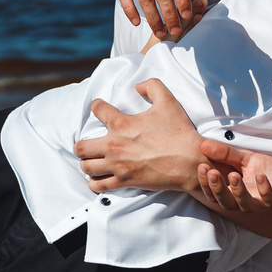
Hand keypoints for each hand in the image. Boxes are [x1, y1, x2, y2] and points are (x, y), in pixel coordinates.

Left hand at [75, 78, 203, 192]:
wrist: (189, 161)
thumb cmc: (179, 132)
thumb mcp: (168, 101)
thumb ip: (152, 86)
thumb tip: (138, 86)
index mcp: (121, 123)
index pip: (98, 110)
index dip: (97, 105)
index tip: (99, 106)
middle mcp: (114, 145)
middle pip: (81, 147)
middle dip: (81, 145)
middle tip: (89, 144)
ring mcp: (117, 165)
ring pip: (86, 167)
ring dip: (87, 163)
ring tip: (93, 161)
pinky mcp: (124, 181)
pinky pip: (98, 185)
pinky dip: (95, 182)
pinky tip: (98, 178)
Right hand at [195, 143, 271, 243]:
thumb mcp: (247, 159)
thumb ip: (226, 154)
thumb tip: (203, 144)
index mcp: (237, 192)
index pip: (216, 193)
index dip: (206, 183)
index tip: (201, 167)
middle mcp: (248, 201)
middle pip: (227, 203)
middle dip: (217, 189)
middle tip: (212, 172)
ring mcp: (265, 203)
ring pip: (246, 205)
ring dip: (238, 192)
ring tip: (234, 175)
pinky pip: (271, 201)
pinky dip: (265, 190)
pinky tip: (261, 177)